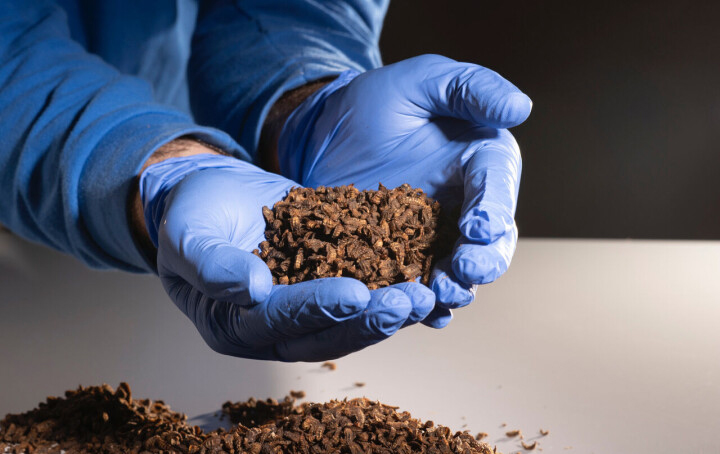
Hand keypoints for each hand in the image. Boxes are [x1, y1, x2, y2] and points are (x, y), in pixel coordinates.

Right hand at [140, 154, 433, 360]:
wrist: (212, 192)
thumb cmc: (190, 216)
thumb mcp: (186, 236)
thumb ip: (212, 265)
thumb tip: (252, 291)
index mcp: (235, 325)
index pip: (282, 322)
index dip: (319, 308)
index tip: (357, 293)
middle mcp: (275, 327)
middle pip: (327, 333)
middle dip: (370, 319)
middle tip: (410, 302)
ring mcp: (306, 305)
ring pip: (352, 318)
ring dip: (391, 309)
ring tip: (428, 293)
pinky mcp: (328, 281)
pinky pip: (364, 288)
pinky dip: (393, 282)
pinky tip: (426, 273)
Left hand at [277, 55, 531, 327]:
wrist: (326, 133)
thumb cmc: (378, 101)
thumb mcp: (421, 81)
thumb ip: (470, 88)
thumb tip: (521, 107)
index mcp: (481, 161)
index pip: (497, 186)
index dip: (493, 209)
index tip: (479, 228)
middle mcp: (467, 204)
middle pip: (490, 241)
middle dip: (482, 261)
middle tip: (464, 273)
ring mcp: (435, 237)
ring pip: (458, 271)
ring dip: (454, 288)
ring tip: (438, 298)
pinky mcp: (403, 258)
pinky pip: (418, 284)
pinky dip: (422, 303)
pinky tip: (418, 316)